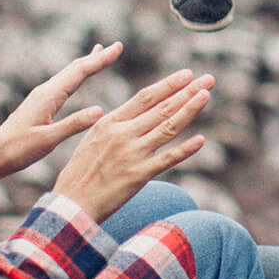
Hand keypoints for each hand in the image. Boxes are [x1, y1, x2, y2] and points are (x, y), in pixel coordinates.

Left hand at [0, 42, 123, 183]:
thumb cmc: (17, 150)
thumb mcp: (48, 140)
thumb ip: (73, 125)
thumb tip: (100, 110)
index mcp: (48, 96)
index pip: (80, 72)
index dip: (100, 59)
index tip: (118, 47)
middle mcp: (44, 92)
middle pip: (74, 69)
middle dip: (96, 57)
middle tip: (116, 47)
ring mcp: (40, 97)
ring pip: (67, 75)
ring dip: (85, 64)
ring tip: (98, 54)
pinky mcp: (38, 105)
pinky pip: (62, 85)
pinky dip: (74, 76)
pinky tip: (74, 80)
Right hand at [51, 68, 213, 223]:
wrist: (71, 204)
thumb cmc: (80, 174)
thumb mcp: (92, 140)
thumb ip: (115, 126)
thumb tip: (134, 115)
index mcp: (110, 123)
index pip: (145, 97)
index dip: (168, 85)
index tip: (187, 74)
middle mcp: (123, 134)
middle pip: (162, 108)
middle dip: (187, 91)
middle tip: (207, 79)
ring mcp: (132, 154)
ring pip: (168, 127)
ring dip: (190, 109)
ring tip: (206, 95)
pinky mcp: (138, 175)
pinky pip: (167, 159)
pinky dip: (185, 149)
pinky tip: (201, 140)